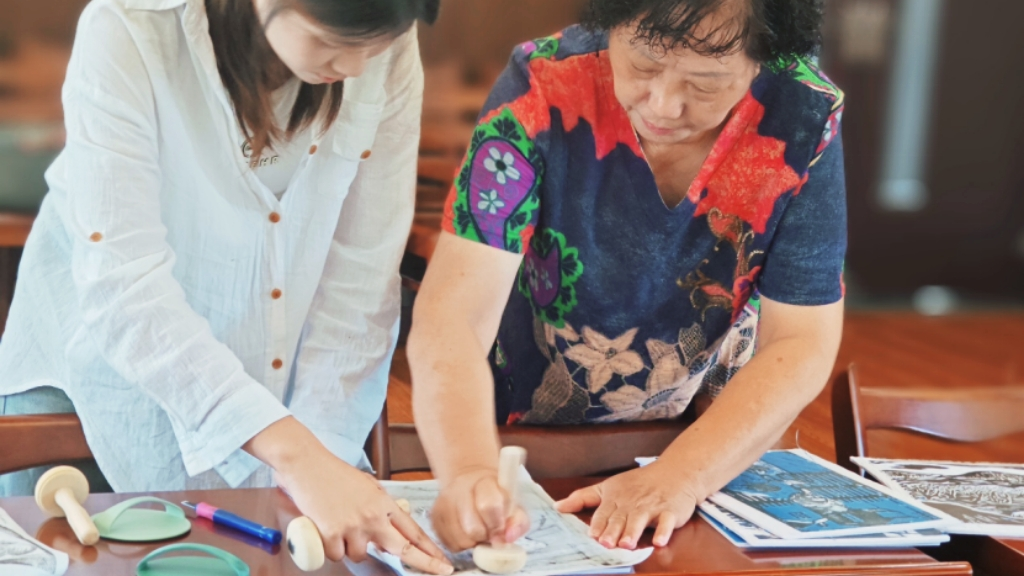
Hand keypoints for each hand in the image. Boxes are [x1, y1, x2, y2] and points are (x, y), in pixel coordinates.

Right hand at [247, 417, 452, 573]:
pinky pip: (336, 554)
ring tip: (339, 526)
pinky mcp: (331, 533)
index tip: (443, 561)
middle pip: (403, 548)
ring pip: (359, 555)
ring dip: (350, 548)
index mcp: (383, 503)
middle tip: (439, 571)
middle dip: (423, 562)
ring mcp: (352, 525)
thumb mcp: (366, 487)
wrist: (306, 463)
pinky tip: (325, 528)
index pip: (412, 531)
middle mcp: (372, 516)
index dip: (430, 549)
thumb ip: (379, 509)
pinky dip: (331, 547)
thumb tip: (388, 531)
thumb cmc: (332, 473)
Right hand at [431, 468, 530, 551]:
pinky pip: (448, 543)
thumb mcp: (515, 507)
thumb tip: (507, 539)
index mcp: (485, 481)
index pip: (489, 505)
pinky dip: (460, 545)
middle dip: (484, 536)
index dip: (497, 524)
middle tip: (489, 532)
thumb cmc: (498, 500)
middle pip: (472, 527)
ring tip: (478, 532)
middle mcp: (459, 488)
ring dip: (472, 542)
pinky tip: (466, 534)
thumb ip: (518, 523)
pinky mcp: (434, 515)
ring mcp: (443, 502)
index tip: (501, 531)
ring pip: (459, 538)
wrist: (472, 485)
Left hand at [555, 463, 698, 548]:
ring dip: (634, 531)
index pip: (604, 513)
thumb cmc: (639, 483)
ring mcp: (652, 506)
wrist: (674, 471)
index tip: (592, 536)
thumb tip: (557, 506)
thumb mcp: (608, 486)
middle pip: (621, 518)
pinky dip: (663, 531)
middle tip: (606, 543)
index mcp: (615, 497)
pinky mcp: (670, 511)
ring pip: (641, 520)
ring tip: (627, 543)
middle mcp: (632, 502)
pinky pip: (666, 522)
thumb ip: (583, 497)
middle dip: (613, 531)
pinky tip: (659, 541)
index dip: (598, 524)